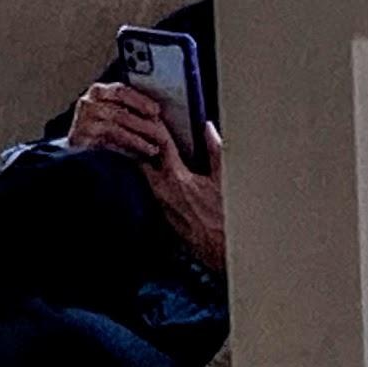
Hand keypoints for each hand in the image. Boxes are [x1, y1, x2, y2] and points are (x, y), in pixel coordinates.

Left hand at [71, 88, 225, 269]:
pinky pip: (149, 193)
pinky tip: (157, 179)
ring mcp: (158, 205)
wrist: (223, 251)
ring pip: (143, 177)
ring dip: (144, 163)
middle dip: (140, 144)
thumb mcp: (224, 180)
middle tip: (142, 131)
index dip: (155, 126)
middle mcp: (161, 191)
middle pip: (141, 159)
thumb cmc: (227, 219)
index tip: (153, 115)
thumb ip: (215, 151)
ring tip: (147, 152)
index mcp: (177, 178)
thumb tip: (207, 129)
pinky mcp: (160, 217)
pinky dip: (150, 182)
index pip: (160, 143)